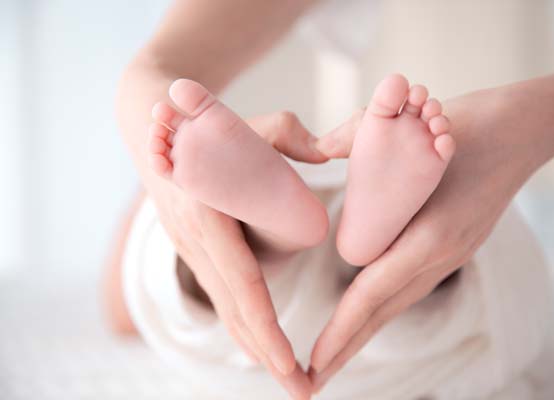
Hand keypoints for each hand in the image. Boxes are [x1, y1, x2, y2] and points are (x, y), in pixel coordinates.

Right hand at [146, 111, 325, 398]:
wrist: (153, 130)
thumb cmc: (206, 126)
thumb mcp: (246, 124)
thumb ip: (288, 136)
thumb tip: (329, 154)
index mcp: (208, 214)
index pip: (241, 282)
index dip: (265, 327)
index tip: (290, 364)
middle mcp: (196, 241)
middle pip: (234, 311)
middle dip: (268, 355)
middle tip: (304, 392)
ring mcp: (192, 250)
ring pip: (226, 309)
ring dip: (257, 347)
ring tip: (291, 380)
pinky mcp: (196, 252)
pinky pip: (222, 295)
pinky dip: (243, 324)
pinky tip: (261, 346)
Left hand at [308, 86, 553, 390]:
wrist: (525, 127)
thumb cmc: (473, 123)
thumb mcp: (415, 124)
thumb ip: (360, 134)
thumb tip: (318, 146)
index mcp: (432, 234)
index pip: (375, 292)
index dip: (342, 329)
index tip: (314, 361)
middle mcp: (442, 254)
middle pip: (384, 311)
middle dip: (345, 347)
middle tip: (310, 381)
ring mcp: (451, 253)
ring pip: (397, 302)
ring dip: (361, 330)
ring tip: (330, 356)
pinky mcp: (453, 247)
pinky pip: (409, 285)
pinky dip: (382, 304)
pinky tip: (366, 313)